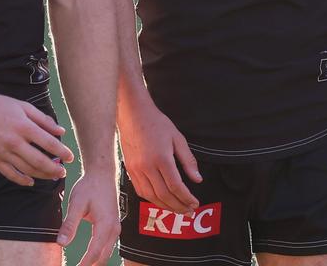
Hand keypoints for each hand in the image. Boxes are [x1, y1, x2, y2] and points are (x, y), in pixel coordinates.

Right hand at [0, 88, 73, 185]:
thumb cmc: (1, 105)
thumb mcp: (25, 107)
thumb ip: (44, 120)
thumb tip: (61, 132)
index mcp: (24, 126)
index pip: (48, 143)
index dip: (62, 152)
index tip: (71, 158)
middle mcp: (14, 141)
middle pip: (38, 160)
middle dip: (54, 168)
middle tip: (63, 172)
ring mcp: (2, 152)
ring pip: (26, 169)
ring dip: (41, 175)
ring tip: (51, 176)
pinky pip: (9, 173)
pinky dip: (21, 179)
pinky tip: (31, 181)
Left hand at [57, 171, 119, 265]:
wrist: (102, 173)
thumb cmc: (89, 186)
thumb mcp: (76, 204)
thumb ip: (69, 224)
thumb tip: (61, 244)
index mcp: (106, 225)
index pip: (94, 253)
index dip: (82, 265)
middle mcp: (114, 229)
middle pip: (102, 257)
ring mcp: (116, 228)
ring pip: (106, 253)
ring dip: (94, 262)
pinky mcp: (114, 226)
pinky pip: (108, 246)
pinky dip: (98, 254)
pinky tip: (87, 257)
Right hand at [118, 96, 201, 213]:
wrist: (133, 115)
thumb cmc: (156, 124)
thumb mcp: (178, 138)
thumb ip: (188, 160)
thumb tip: (197, 179)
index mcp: (161, 158)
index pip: (175, 186)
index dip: (186, 198)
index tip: (194, 203)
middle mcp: (147, 167)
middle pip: (164, 195)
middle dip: (178, 206)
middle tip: (188, 211)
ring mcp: (136, 170)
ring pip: (151, 197)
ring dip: (165, 206)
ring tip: (177, 209)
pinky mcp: (129, 170)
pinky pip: (141, 191)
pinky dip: (152, 199)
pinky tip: (161, 200)